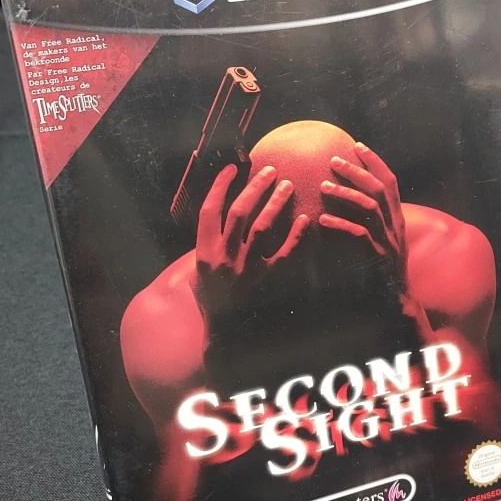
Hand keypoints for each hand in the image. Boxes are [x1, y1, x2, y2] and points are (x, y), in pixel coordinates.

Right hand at [193, 163, 308, 319]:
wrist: (224, 331)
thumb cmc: (209, 298)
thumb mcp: (195, 271)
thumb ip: (203, 244)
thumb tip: (213, 216)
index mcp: (204, 252)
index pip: (209, 210)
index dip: (220, 186)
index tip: (232, 169)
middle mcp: (224, 257)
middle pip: (239, 213)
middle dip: (255, 188)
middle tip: (270, 171)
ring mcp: (247, 268)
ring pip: (263, 227)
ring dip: (275, 203)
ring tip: (287, 186)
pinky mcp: (266, 279)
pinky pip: (285, 253)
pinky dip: (295, 235)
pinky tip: (304, 219)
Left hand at [319, 142, 408, 294]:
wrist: (395, 301)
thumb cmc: (381, 269)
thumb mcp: (381, 239)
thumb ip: (370, 220)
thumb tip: (346, 201)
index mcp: (397, 218)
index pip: (390, 181)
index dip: (375, 162)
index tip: (358, 146)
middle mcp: (395, 225)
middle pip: (379, 188)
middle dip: (357, 170)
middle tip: (334, 160)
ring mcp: (388, 241)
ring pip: (369, 207)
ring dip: (345, 193)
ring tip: (323, 186)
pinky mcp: (377, 257)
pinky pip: (359, 235)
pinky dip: (340, 224)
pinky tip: (322, 219)